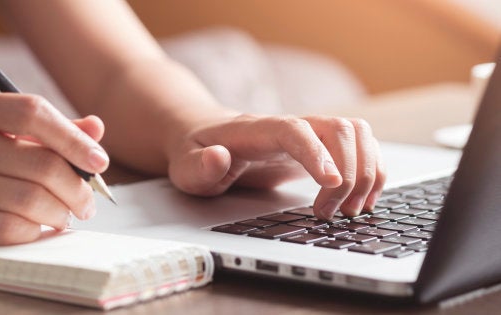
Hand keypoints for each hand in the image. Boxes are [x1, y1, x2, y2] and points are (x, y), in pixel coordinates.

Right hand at [0, 93, 108, 248]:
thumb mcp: (2, 130)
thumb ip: (50, 129)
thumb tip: (96, 129)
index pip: (33, 113)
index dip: (74, 138)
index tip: (99, 161)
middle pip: (40, 165)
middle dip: (77, 189)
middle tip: (87, 202)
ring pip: (28, 201)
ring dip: (60, 213)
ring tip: (65, 215)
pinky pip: (7, 230)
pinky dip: (34, 231)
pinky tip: (39, 228)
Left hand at [167, 114, 385, 219]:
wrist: (206, 138)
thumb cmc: (197, 153)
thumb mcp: (186, 167)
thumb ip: (199, 166)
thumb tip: (217, 158)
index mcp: (256, 129)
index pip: (294, 130)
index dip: (317, 153)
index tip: (331, 185)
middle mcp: (289, 125)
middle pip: (337, 128)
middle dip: (348, 173)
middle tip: (331, 213)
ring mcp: (308, 134)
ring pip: (356, 133)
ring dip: (366, 172)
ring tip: (351, 209)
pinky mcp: (319, 147)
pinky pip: (360, 147)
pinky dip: (372, 171)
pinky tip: (362, 199)